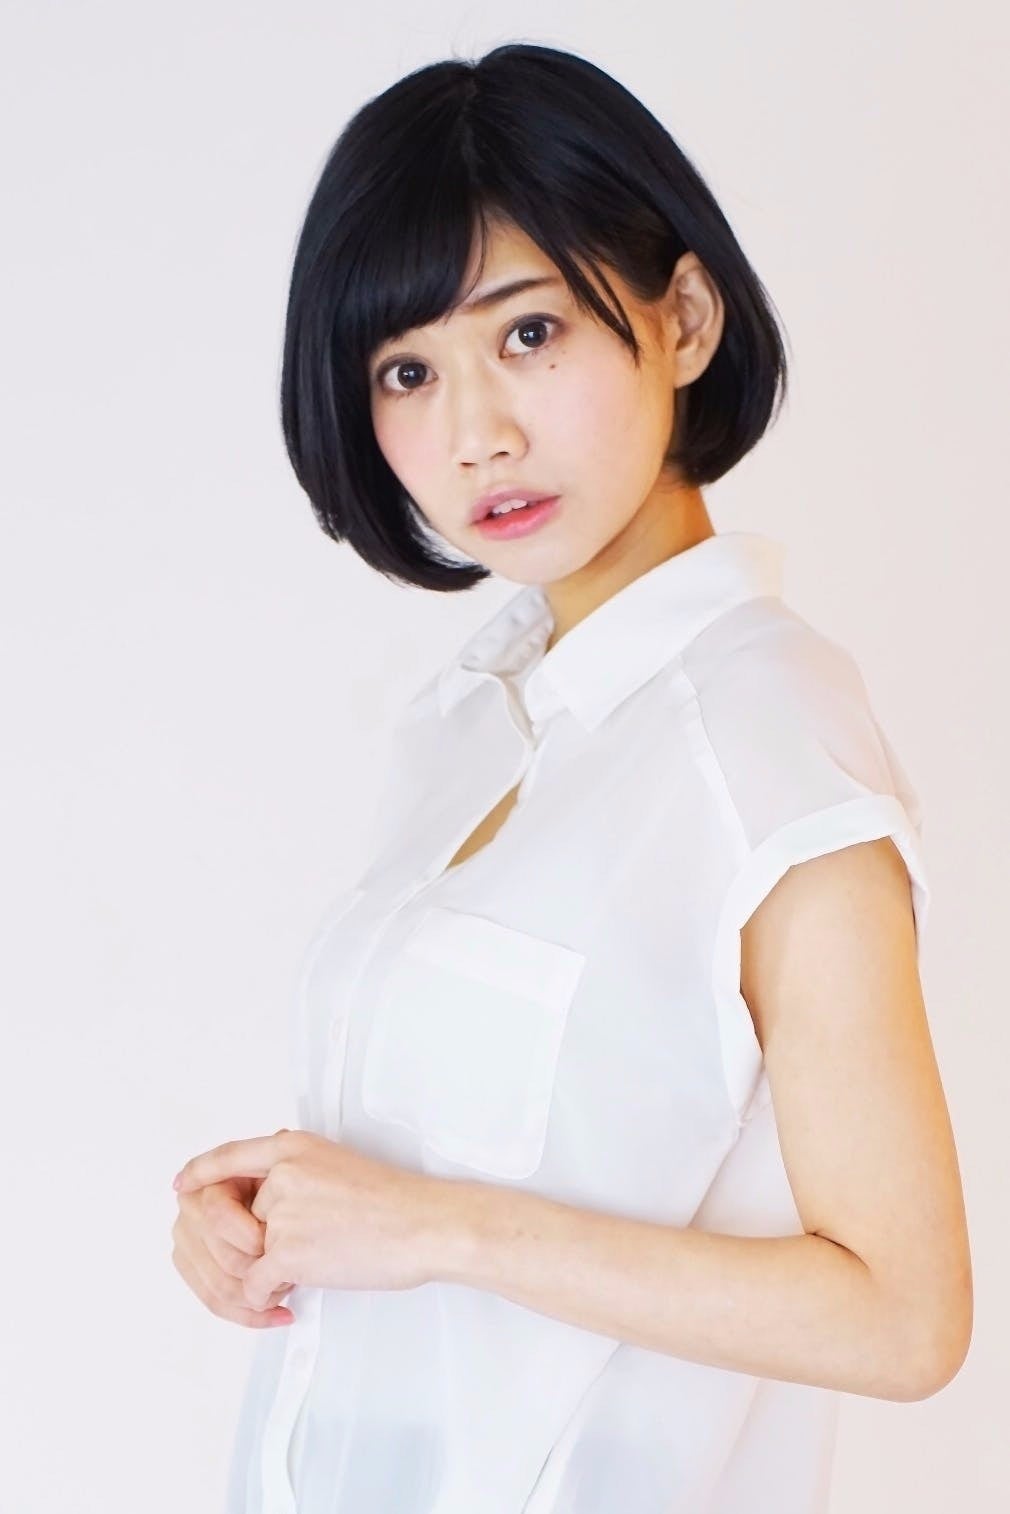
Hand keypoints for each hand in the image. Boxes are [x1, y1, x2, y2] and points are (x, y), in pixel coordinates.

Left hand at [173, 1129, 445, 1305]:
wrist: (424, 1225)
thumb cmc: (394, 1202)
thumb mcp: (338, 1164)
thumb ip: (297, 1173)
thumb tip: (267, 1202)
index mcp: (293, 1147)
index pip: (230, 1156)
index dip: (201, 1172)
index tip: (182, 1184)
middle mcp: (281, 1174)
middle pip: (235, 1217)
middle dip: (246, 1246)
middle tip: (273, 1263)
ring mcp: (282, 1212)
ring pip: (244, 1253)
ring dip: (261, 1273)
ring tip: (291, 1280)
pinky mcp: (287, 1251)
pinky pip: (254, 1283)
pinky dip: (265, 1297)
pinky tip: (289, 1298)